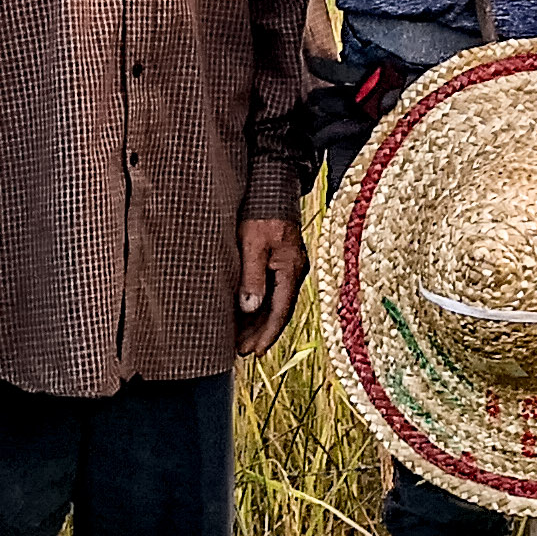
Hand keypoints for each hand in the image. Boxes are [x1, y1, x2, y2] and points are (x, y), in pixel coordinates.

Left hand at [237, 213, 306, 357]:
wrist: (273, 184)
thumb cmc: (261, 211)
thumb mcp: (253, 244)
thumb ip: (253, 276)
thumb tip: (249, 308)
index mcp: (291, 269)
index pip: (280, 311)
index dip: (267, 334)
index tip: (253, 351)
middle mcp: (295, 270)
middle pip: (279, 310)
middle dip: (261, 333)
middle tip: (243, 351)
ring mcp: (290, 265)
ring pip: (275, 301)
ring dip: (259, 321)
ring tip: (241, 338)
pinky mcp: (282, 259)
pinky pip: (273, 290)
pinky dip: (260, 305)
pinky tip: (247, 313)